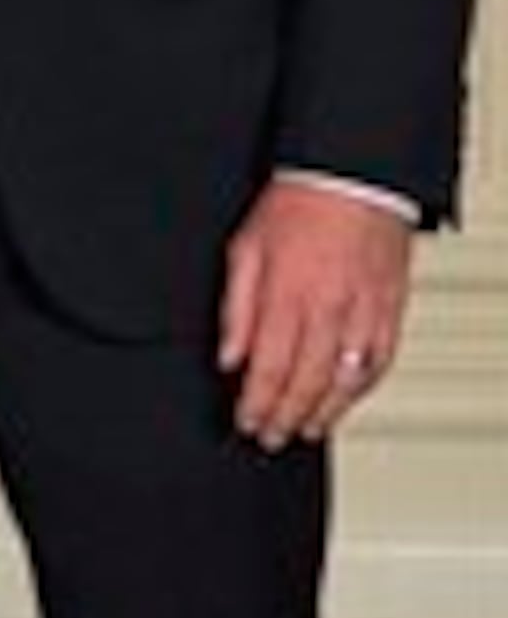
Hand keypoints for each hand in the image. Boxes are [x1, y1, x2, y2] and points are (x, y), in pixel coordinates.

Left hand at [219, 176, 414, 449]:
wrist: (352, 180)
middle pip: (305, 382)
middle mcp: (327, 311)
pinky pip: (378, 361)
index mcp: (286, 296)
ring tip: (305, 430)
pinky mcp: (389, 310)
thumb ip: (235, 309)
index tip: (245, 423)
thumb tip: (228, 357)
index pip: (267, 368)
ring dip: (324, 412)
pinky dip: (361, 388)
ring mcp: (363, 313)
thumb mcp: (244, 250)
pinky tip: (346, 399)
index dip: (256, 404)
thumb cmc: (295, 206)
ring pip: (345, 380)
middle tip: (270, 437)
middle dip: (285, 417)